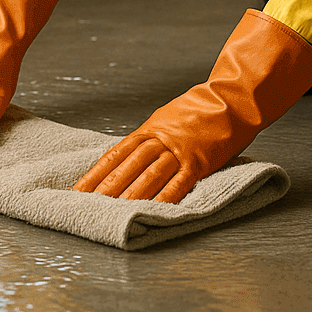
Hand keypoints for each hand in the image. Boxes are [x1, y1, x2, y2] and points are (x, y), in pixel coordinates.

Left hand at [74, 9, 311, 202]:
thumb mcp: (166, 119)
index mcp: (150, 129)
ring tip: (112, 212)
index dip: (96, 173)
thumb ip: (148, 139)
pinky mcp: (200, 161)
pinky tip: (153, 210)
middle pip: (127, 166)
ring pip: (149, 175)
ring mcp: (180, 150)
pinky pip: (180, 182)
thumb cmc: (200, 110)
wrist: (233, 100)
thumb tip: (125, 158)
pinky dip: (165, 197)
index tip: (78, 189)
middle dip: (105, 187)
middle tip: (86, 205)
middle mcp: (161, 139)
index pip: (116, 154)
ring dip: (129, 195)